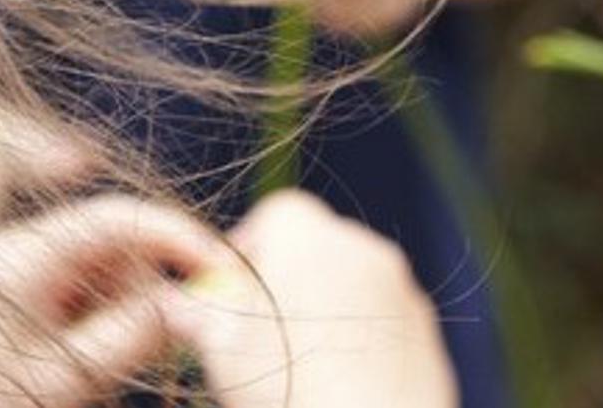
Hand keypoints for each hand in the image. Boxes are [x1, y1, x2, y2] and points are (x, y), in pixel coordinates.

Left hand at [0, 195, 238, 405]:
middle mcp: (8, 248)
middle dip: (146, 288)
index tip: (220, 267)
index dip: (176, 236)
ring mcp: (5, 270)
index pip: (115, 217)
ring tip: (101, 368)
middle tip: (161, 343)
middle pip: (112, 244)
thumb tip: (197, 299)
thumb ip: (142, 329)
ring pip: (99, 270)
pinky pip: (74, 291)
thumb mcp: (75, 373)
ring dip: (121, 311)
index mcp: (18, 254)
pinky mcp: (7, 296)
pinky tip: (84, 363)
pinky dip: (96, 321)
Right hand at [165, 190, 455, 407]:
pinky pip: (384, 318)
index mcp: (308, 237)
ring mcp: (402, 288)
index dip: (250, 247)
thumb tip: (175, 303)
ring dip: (326, 309)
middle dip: (288, 279)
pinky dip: (362, 337)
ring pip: (353, 283)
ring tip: (301, 362)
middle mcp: (363, 247)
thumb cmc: (287, 389)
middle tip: (260, 332)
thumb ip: (196, 312)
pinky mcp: (427, 330)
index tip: (232, 292)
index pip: (276, 213)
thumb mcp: (219, 349)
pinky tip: (340, 380)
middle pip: (317, 246)